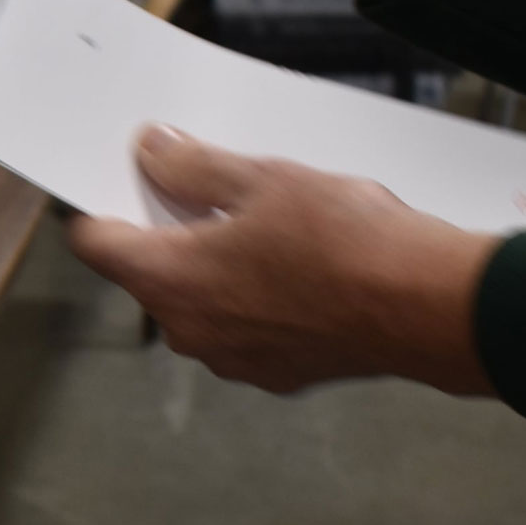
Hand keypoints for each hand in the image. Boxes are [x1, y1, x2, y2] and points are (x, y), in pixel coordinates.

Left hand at [68, 126, 501, 395]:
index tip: (112, 181)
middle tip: (205, 188)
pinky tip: (296, 264)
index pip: (97, 242)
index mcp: (169, 280)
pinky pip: (246, 325)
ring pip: (201, 301)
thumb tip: (152, 152)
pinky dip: (256, 296)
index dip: (98, 206)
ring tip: (265, 223)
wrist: (428, 308)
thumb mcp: (261, 180)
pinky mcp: (278, 372)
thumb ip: (192, 167)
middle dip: (169, 231)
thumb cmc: (344, 242)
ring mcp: (233, 359)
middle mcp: (190, 331)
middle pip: (151, 272)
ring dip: (217, 265)